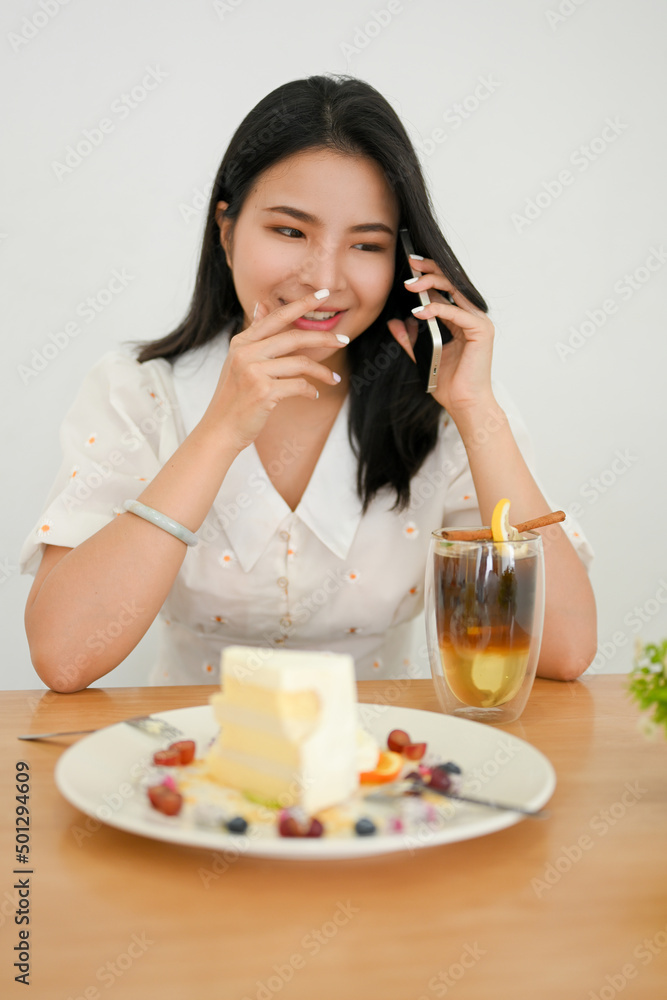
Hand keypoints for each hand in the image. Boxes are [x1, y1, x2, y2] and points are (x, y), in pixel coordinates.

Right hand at [200, 291, 346, 451]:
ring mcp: (254, 372)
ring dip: (322, 372)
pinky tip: (314, 394)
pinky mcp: (264, 392)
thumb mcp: (238, 360)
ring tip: (333, 379)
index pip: (277, 317)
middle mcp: (245, 353)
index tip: (325, 294)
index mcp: (241, 342)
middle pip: (294, 337)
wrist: (220, 428)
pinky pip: (299, 385)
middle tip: (344, 340)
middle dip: (324, 338)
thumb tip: (261, 304)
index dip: (302, 303)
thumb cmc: (234, 397)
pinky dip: (311, 390)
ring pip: (301, 363)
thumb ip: (253, 334)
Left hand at [386, 256, 495, 418]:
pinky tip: (419, 312)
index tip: (410, 266)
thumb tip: (395, 322)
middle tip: (410, 264)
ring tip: (410, 284)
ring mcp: (479, 322)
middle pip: (451, 284)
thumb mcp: (422, 354)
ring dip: (431, 285)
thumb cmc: (448, 382)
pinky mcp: (481, 331)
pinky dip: (437, 310)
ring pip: (455, 292)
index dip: (429, 275)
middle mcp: (472, 317)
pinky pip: (456, 313)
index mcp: (461, 320)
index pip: (445, 289)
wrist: (463, 403)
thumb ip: (410, 338)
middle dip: (430, 271)